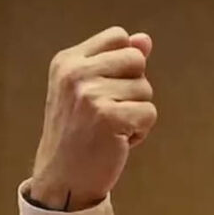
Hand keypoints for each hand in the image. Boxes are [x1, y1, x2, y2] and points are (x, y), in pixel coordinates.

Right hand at [30, 27, 156, 210]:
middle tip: (110, 111)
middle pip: (136, 60)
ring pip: (145, 89)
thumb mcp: (90, 90)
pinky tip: (117, 140)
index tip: (106, 89)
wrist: (63, 178)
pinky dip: (140, 131)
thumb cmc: (80, 133)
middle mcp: (76, 73)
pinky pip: (149, 113)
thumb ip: (116, 61)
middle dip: (134, 88)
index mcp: (67, 60)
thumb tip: (145, 39)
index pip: (118, 36)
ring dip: (136, 112)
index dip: (124, 64)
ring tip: (111, 128)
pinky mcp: (109, 117)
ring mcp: (91, 94)